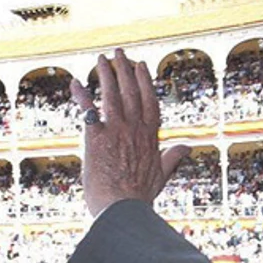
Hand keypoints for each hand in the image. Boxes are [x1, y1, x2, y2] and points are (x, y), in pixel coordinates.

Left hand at [72, 49, 191, 217]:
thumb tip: (187, 147)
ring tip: (101, 59)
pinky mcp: (97, 137)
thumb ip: (172, 158)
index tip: (141, 66)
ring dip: (106, 74)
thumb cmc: (140, 197)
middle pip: (131, 91)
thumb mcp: (161, 175)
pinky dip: (81, 96)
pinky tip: (75, 83)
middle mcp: (135, 129)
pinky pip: (88, 110)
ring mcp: (117, 131)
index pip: (149, 101)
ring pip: (112, 94)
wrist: (123, 209)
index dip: (145, 81)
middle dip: (125, 69)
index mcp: (150, 137)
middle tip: (119, 53)